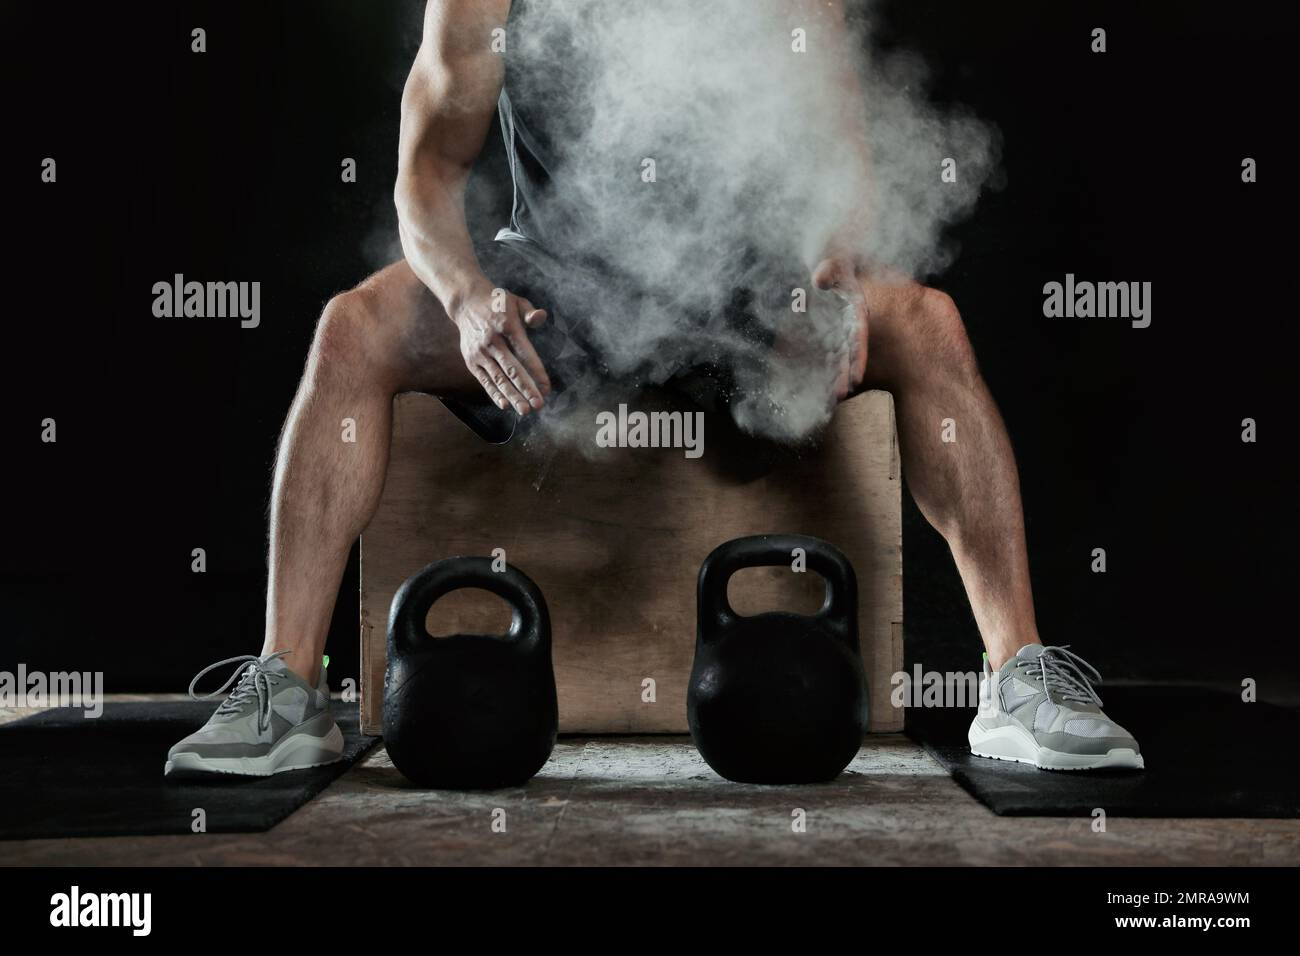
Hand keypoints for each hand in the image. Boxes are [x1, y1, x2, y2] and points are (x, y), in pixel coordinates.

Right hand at [451, 285, 551, 414]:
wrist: (465, 303)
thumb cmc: (497, 304)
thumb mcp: (516, 302)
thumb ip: (530, 312)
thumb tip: (540, 318)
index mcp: (506, 326)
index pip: (524, 352)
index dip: (536, 372)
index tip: (547, 388)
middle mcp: (492, 341)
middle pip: (511, 369)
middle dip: (526, 389)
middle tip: (538, 404)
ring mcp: (480, 353)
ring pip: (498, 378)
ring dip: (512, 396)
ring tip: (525, 410)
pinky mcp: (471, 361)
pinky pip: (484, 380)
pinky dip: (494, 393)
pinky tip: (504, 405)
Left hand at [811, 256, 869, 401]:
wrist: (831, 257)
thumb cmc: (834, 259)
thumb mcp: (832, 261)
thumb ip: (828, 271)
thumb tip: (820, 279)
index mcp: (854, 306)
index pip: (857, 335)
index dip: (857, 357)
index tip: (856, 379)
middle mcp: (848, 320)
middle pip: (848, 350)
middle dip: (844, 373)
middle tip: (840, 396)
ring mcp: (837, 326)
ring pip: (837, 353)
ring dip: (835, 374)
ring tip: (832, 398)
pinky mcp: (825, 329)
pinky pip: (824, 349)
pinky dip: (822, 364)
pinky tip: (819, 381)